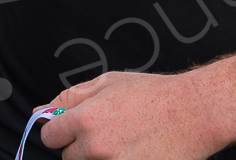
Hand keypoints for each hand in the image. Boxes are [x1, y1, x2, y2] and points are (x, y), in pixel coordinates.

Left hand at [39, 71, 224, 159]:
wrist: (195, 113)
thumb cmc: (153, 94)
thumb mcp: (108, 83)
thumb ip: (70, 97)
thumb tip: (40, 112)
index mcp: (86, 119)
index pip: (50, 137)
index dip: (61, 130)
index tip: (73, 128)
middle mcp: (96, 148)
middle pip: (68, 158)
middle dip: (81, 146)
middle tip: (108, 132)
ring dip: (99, 158)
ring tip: (124, 142)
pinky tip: (134, 151)